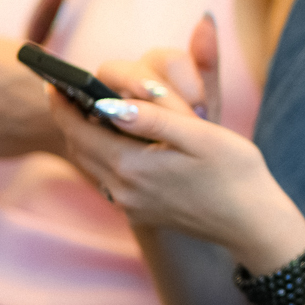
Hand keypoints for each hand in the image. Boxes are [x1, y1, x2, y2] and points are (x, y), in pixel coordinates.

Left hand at [48, 15, 304, 270]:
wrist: (253, 224)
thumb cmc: (235, 172)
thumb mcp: (200, 135)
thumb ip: (152, 119)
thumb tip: (108, 103)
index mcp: (133, 167)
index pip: (80, 130)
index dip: (62, 104)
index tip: (51, 81)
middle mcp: (123, 190)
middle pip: (80, 148)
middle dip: (70, 118)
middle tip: (66, 90)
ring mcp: (132, 205)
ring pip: (93, 164)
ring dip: (86, 136)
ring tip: (88, 110)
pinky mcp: (143, 212)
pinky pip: (111, 179)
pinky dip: (105, 154)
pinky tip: (120, 140)